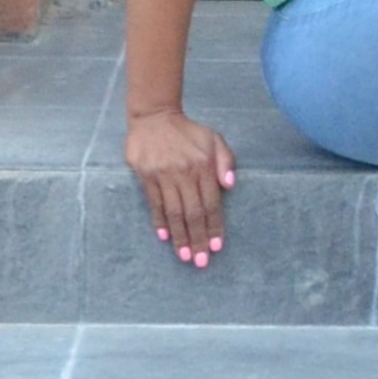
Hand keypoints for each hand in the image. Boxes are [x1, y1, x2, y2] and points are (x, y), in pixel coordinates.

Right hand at [126, 107, 234, 264]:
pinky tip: (165, 238)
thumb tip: (230, 186)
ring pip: (173, 212)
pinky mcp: (146, 176)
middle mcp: (184, 173)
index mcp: (203, 166)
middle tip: (200, 261)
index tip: (216, 247)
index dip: (214, 227)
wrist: (154, 117)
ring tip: (184, 256)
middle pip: (193, 212)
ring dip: (180, 236)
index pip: (211, 203)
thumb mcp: (213, 139)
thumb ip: (226, 161)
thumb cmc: (188, 132)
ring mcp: (163, 175)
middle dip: (198, 239)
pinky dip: (160, 222)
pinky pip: (154, 204)